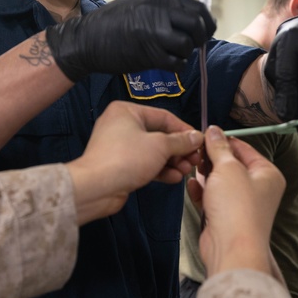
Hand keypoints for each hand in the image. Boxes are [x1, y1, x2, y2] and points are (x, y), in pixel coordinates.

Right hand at [46, 0, 215, 81]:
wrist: (85, 40)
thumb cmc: (112, 24)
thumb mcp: (140, 3)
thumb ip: (165, 8)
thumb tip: (196, 20)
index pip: (198, 7)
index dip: (206, 23)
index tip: (203, 33)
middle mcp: (158, 9)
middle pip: (198, 24)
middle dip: (200, 39)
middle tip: (191, 46)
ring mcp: (153, 30)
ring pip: (188, 44)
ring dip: (185, 54)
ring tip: (172, 54)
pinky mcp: (148, 52)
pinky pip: (176, 62)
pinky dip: (176, 66)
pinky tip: (166, 63)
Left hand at [66, 101, 202, 224]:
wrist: (97, 187)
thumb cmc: (126, 158)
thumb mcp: (159, 146)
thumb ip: (180, 141)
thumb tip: (197, 137)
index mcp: (127, 111)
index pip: (163, 116)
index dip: (184, 130)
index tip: (200, 141)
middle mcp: (122, 125)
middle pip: (159, 134)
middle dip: (179, 149)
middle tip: (194, 160)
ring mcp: (120, 146)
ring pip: (153, 151)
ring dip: (172, 161)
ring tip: (187, 170)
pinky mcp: (120, 164)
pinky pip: (144, 163)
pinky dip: (159, 169)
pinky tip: (174, 178)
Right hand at [186, 126, 284, 276]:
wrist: (231, 248)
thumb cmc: (237, 208)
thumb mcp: (227, 168)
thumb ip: (219, 147)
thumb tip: (214, 131)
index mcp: (267, 174)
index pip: (245, 148)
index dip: (224, 140)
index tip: (206, 134)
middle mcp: (257, 189)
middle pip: (231, 164)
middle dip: (213, 157)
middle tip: (197, 151)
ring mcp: (241, 204)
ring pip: (220, 181)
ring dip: (205, 173)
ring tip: (193, 165)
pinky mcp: (225, 216)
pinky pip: (212, 197)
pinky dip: (202, 190)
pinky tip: (191, 184)